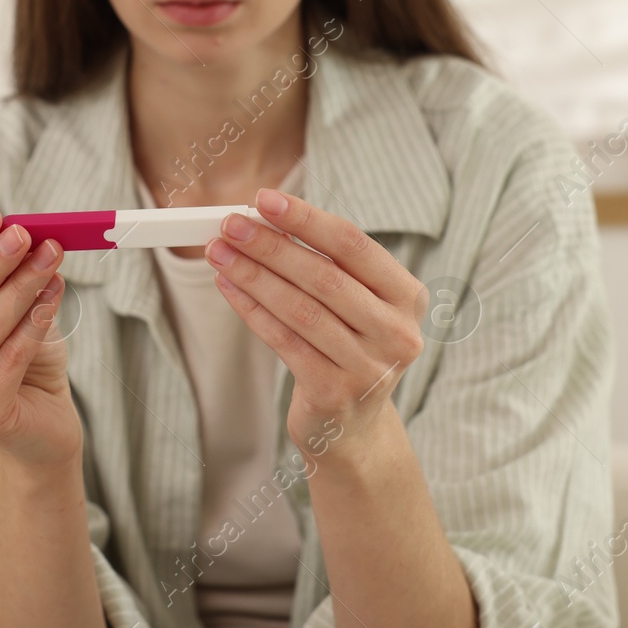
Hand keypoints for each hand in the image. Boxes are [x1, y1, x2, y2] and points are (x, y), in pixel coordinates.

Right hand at [0, 204, 79, 469]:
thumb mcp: (3, 309)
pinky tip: (55, 293)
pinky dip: (35, 320)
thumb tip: (17, 229)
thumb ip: (0, 276)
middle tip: (26, 233)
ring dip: (22, 286)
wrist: (39, 423)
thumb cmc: (17, 360)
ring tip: (51, 257)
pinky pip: (11, 357)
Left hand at [204, 189, 426, 463]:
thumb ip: (327, 264)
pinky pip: (284, 340)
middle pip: (324, 276)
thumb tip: (265, 219)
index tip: (265, 199)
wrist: (353, 428)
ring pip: (300, 308)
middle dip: (270, 246)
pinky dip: (251, 309)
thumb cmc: (349, 347)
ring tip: (220, 252)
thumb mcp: (356, 304)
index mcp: (408, 297)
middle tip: (231, 224)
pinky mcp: (334, 392)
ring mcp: (369, 367)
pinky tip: (229, 287)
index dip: (306, 219)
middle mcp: (397, 332)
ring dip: (253, 275)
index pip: (353, 245)